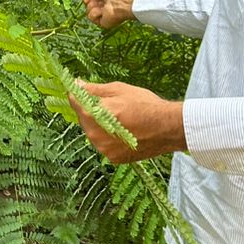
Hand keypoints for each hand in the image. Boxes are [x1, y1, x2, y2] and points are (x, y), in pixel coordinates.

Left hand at [70, 80, 184, 163]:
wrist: (168, 127)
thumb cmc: (145, 105)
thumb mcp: (119, 90)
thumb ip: (95, 89)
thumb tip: (77, 84)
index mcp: (94, 116)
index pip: (75, 104)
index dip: (76, 95)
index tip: (79, 90)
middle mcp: (95, 136)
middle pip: (83, 120)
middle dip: (89, 111)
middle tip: (106, 104)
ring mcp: (104, 150)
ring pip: (93, 134)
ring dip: (98, 125)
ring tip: (118, 117)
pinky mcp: (114, 159)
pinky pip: (104, 145)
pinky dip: (108, 138)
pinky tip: (123, 130)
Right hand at [82, 0, 137, 29]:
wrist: (118, 0)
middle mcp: (103, 2)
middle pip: (86, 1)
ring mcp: (102, 12)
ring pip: (87, 9)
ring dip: (93, 5)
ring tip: (102, 4)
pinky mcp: (101, 21)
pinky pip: (91, 16)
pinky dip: (96, 12)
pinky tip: (103, 11)